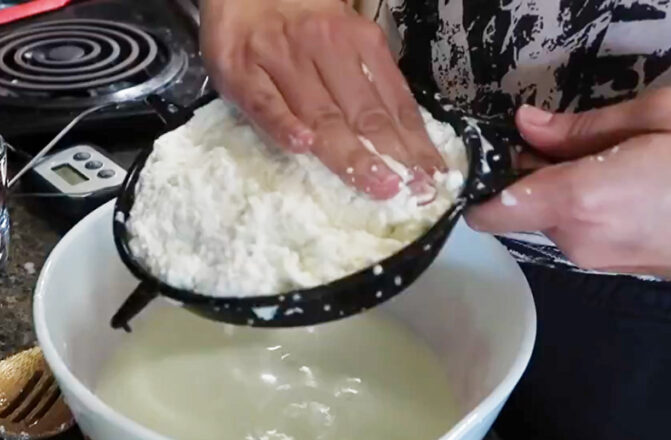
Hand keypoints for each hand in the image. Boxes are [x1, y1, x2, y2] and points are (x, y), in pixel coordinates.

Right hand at [200, 0, 443, 198]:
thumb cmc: (297, 18)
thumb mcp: (342, 33)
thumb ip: (366, 75)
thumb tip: (403, 135)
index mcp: (358, 40)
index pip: (394, 99)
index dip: (414, 142)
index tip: (430, 178)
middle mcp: (325, 47)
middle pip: (362, 111)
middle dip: (388, 156)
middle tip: (407, 190)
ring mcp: (281, 59)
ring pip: (319, 113)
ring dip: (348, 152)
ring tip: (373, 182)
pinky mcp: (240, 71)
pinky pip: (265, 102)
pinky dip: (283, 125)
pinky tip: (302, 145)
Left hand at [467, 87, 670, 288]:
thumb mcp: (664, 115)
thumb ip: (583, 127)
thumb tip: (527, 125)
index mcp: (578, 200)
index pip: (489, 210)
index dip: (479, 184)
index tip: (490, 154)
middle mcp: (578, 240)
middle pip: (521, 209)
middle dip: (532, 175)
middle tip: (568, 138)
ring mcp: (600, 262)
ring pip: (554, 221)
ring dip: (565, 192)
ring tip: (617, 157)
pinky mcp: (623, 271)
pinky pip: (584, 235)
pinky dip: (589, 210)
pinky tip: (632, 185)